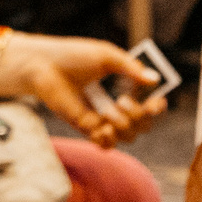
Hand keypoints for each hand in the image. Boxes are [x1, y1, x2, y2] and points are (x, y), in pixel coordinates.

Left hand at [1, 33, 164, 146]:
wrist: (44, 66)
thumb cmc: (74, 56)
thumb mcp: (107, 56)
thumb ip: (130, 67)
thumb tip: (155, 79)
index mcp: (127, 86)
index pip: (151, 104)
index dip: (157, 108)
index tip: (155, 102)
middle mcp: (118, 105)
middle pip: (144, 125)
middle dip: (139, 117)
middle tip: (122, 100)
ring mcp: (103, 118)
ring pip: (129, 136)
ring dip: (123, 126)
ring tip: (108, 111)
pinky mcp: (87, 127)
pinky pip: (107, 145)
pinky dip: (108, 139)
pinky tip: (101, 127)